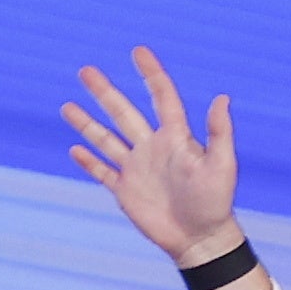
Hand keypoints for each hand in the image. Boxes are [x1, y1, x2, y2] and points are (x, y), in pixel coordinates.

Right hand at [61, 51, 244, 266]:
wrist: (201, 238)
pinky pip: (103, 172)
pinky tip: (75, 149)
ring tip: (67, 106)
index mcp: (175, 137)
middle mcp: (153, 147)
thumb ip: (218, 132)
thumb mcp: (222, 164)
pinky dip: (89, 161)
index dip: (151, 73)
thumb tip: (223, 97)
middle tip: (86, 70)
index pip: (161, 97)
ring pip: (106, 139)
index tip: (139, 51)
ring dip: (87, 123)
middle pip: (123, 112)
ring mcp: (137, 168)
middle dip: (105, 92)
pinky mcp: (126, 191)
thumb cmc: (216, 201)